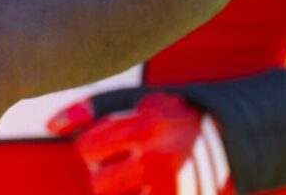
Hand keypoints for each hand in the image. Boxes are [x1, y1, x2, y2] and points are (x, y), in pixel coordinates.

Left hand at [48, 90, 234, 194]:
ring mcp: (173, 187)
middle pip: (100, 183)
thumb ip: (94, 107)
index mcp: (147, 125)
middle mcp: (160, 158)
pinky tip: (146, 187)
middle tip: (126, 165)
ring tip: (139, 179)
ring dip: (121, 193)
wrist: (234, 140)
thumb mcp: (140, 101)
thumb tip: (50, 126)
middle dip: (105, 176)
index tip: (109, 146)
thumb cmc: (174, 117)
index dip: (92, 150)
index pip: (88, 149)